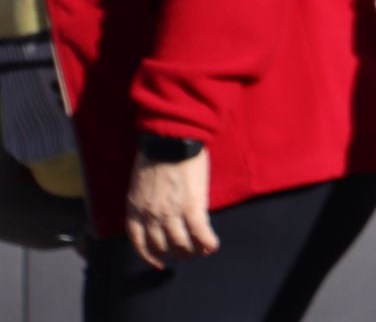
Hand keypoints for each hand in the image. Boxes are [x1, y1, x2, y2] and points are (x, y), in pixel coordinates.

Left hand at [126, 151, 218, 269]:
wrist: (170, 140)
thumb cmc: (156, 154)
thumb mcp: (141, 183)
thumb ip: (147, 201)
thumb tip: (161, 212)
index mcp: (135, 208)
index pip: (139, 241)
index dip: (149, 255)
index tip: (159, 262)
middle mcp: (150, 216)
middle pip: (161, 245)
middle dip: (174, 254)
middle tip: (185, 255)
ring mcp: (171, 213)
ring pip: (180, 243)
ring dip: (192, 251)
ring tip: (201, 252)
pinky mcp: (191, 206)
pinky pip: (199, 232)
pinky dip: (207, 242)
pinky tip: (213, 246)